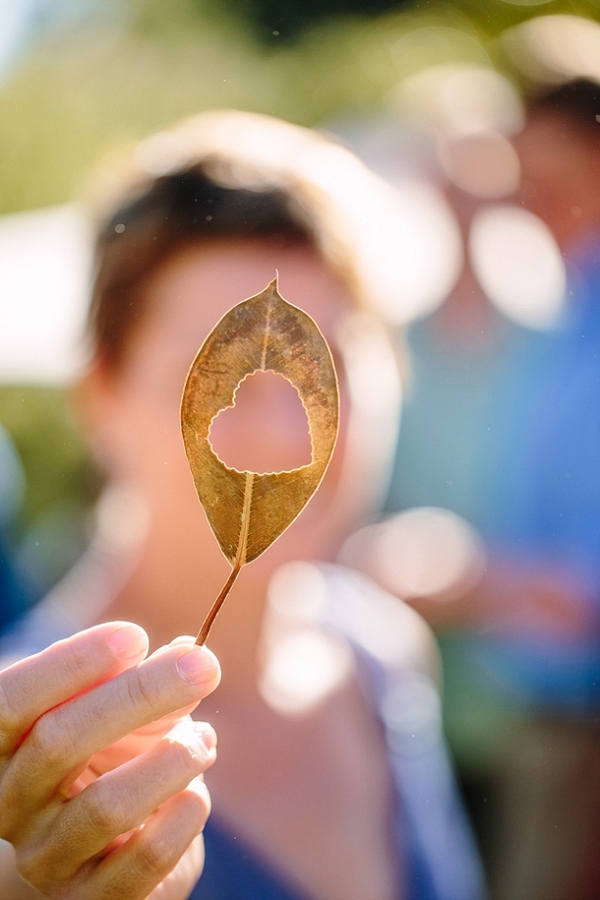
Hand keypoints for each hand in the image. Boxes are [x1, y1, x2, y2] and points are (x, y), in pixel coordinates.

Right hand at [0, 622, 220, 898]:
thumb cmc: (105, 761)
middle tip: (204, 665)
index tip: (134, 637)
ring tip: (204, 740)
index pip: (12, 701)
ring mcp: (48, 859)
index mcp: (2, 747)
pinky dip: (183, 815)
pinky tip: (197, 793)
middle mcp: (11, 805)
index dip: (71, 664)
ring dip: (171, 759)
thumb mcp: (116, 714)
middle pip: (59, 741)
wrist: (99, 855)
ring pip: (105, 805)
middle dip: (140, 694)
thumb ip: (146, 682)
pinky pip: (143, 858)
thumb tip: (192, 655)